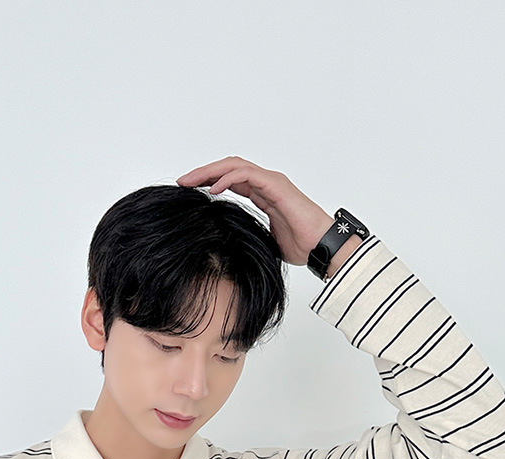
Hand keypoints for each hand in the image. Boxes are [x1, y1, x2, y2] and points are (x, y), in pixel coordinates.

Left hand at [176, 157, 357, 272]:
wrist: (323, 247)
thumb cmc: (302, 245)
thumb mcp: (265, 240)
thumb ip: (249, 233)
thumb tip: (230, 242)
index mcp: (262, 194)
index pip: (230, 179)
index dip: (208, 181)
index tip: (188, 191)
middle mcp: (265, 183)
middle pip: (228, 168)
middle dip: (203, 173)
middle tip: (182, 182)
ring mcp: (271, 182)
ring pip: (234, 166)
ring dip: (209, 171)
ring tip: (190, 182)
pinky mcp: (276, 185)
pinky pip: (247, 175)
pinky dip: (227, 178)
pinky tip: (211, 189)